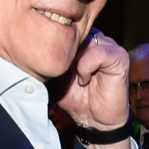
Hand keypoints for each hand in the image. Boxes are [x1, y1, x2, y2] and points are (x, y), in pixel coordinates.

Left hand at [57, 30, 131, 148]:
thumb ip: (48, 60)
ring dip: (75, 61)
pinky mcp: (119, 56)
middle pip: (73, 33)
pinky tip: (84, 80)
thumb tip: (29, 49)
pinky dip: (86, 67)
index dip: (53, 45)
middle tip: (61, 73)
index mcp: (81, 40)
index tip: (48, 63)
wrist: (94, 119)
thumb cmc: (75, 97)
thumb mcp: (54, 76)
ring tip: (75, 78)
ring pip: (85, 41)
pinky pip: (98, 52)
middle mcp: (96, 38)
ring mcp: (109, 45)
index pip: (64, 29)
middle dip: (64, 53)